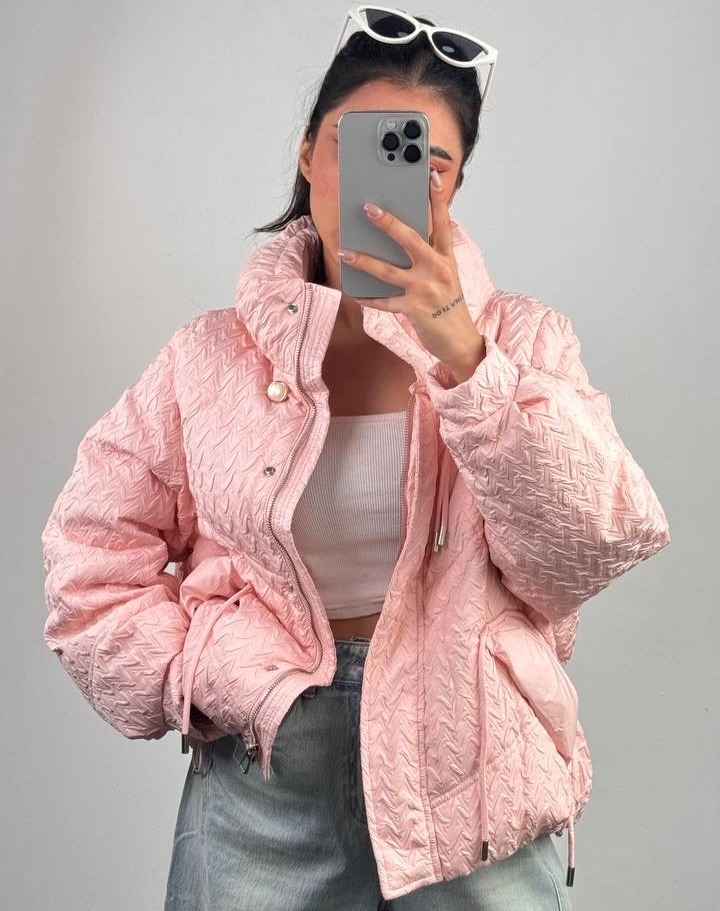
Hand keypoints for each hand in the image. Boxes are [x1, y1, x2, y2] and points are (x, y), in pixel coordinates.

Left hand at [338, 168, 485, 382]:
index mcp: (446, 258)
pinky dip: (369, 299)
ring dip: (364, 261)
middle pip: (411, 239)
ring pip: (389, 271)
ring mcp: (426, 290)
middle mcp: (437, 269)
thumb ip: (428, 255)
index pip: (442, 222)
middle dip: (388, 223)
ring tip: (344, 251)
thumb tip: (399, 237)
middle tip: (368, 207)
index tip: (430, 176)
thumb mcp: (445, 275)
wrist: (460, 341)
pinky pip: (385, 302)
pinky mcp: (415, 310)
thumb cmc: (447, 305)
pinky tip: (354, 293)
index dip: (437, 198)